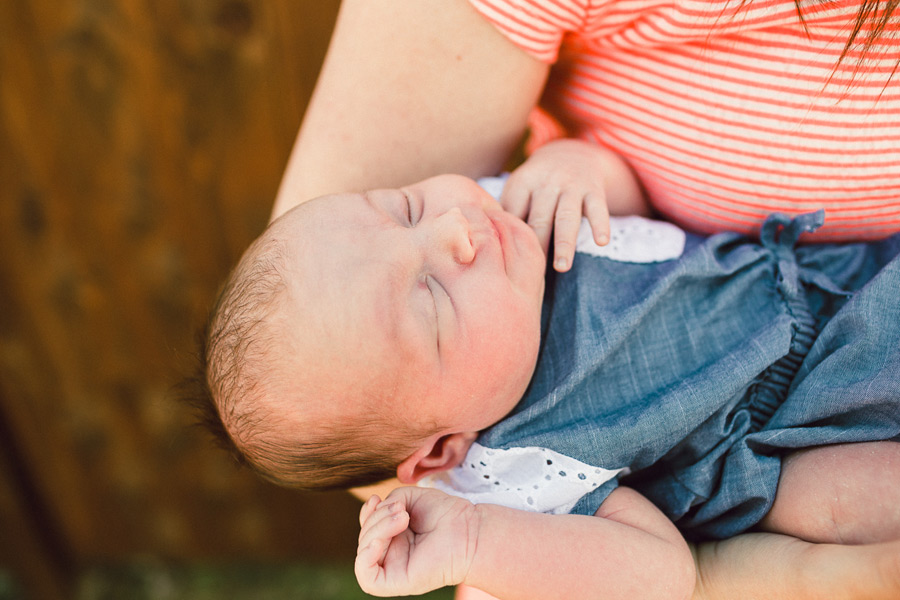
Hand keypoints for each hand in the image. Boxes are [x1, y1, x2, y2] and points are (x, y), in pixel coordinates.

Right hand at [355, 487, 479, 596]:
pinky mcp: (396, 583)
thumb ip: (387, 503)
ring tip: (402, 517)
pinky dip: (365, 559)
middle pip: (365, 537)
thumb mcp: (410, 498)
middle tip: (401, 510)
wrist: (469, 530)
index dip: (367, 513)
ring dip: (377, 529)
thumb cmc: (445, 514)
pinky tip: (379, 542)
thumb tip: (374, 513)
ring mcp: (393, 569)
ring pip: (364, 553)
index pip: (367, 528)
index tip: (377, 498)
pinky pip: (367, 579)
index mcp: (394, 536)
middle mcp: (392, 553)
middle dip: (376, 518)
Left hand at [501, 139, 612, 271]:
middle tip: (531, 275)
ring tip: (562, 267)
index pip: (514, 212)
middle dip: (536, 245)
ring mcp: (571, 186)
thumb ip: (507, 212)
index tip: (505, 261)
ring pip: (567, 217)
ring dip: (564, 243)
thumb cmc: (537, 184)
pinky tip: (601, 242)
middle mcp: (546, 182)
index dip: (511, 236)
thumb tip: (488, 246)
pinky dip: (600, 224)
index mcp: (523, 182)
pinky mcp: (594, 190)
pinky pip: (598, 209)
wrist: (573, 153)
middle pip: (539, 218)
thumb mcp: (519, 188)